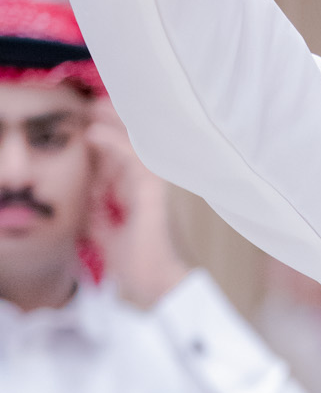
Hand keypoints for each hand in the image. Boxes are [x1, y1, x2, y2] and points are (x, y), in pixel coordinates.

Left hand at [85, 105, 188, 309]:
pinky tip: (94, 133)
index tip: (88, 127)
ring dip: (114, 123)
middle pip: (137, 143)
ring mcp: (159, 185)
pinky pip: (135, 157)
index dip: (108, 141)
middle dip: (114, 122)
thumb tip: (87, 195)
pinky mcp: (156, 189)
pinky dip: (113, 142)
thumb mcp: (110, 235)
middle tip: (92, 106)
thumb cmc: (144, 266)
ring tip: (93, 108)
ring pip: (138, 142)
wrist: (163, 285)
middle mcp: (154, 186)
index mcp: (145, 196)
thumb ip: (100, 214)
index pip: (127, 159)